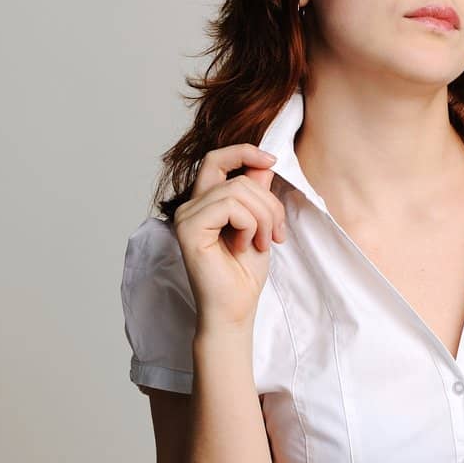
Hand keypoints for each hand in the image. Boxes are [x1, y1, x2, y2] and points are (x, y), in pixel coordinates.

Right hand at [173, 143, 286, 332]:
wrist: (235, 310)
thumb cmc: (243, 275)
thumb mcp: (260, 226)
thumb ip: (257, 194)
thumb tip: (264, 163)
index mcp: (205, 203)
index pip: (217, 159)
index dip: (244, 152)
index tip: (271, 161)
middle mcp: (190, 206)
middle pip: (238, 178)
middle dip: (269, 205)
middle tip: (277, 236)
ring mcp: (186, 217)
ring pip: (237, 191)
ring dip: (263, 218)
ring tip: (264, 244)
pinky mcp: (189, 229)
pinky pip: (229, 207)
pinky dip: (249, 225)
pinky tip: (246, 246)